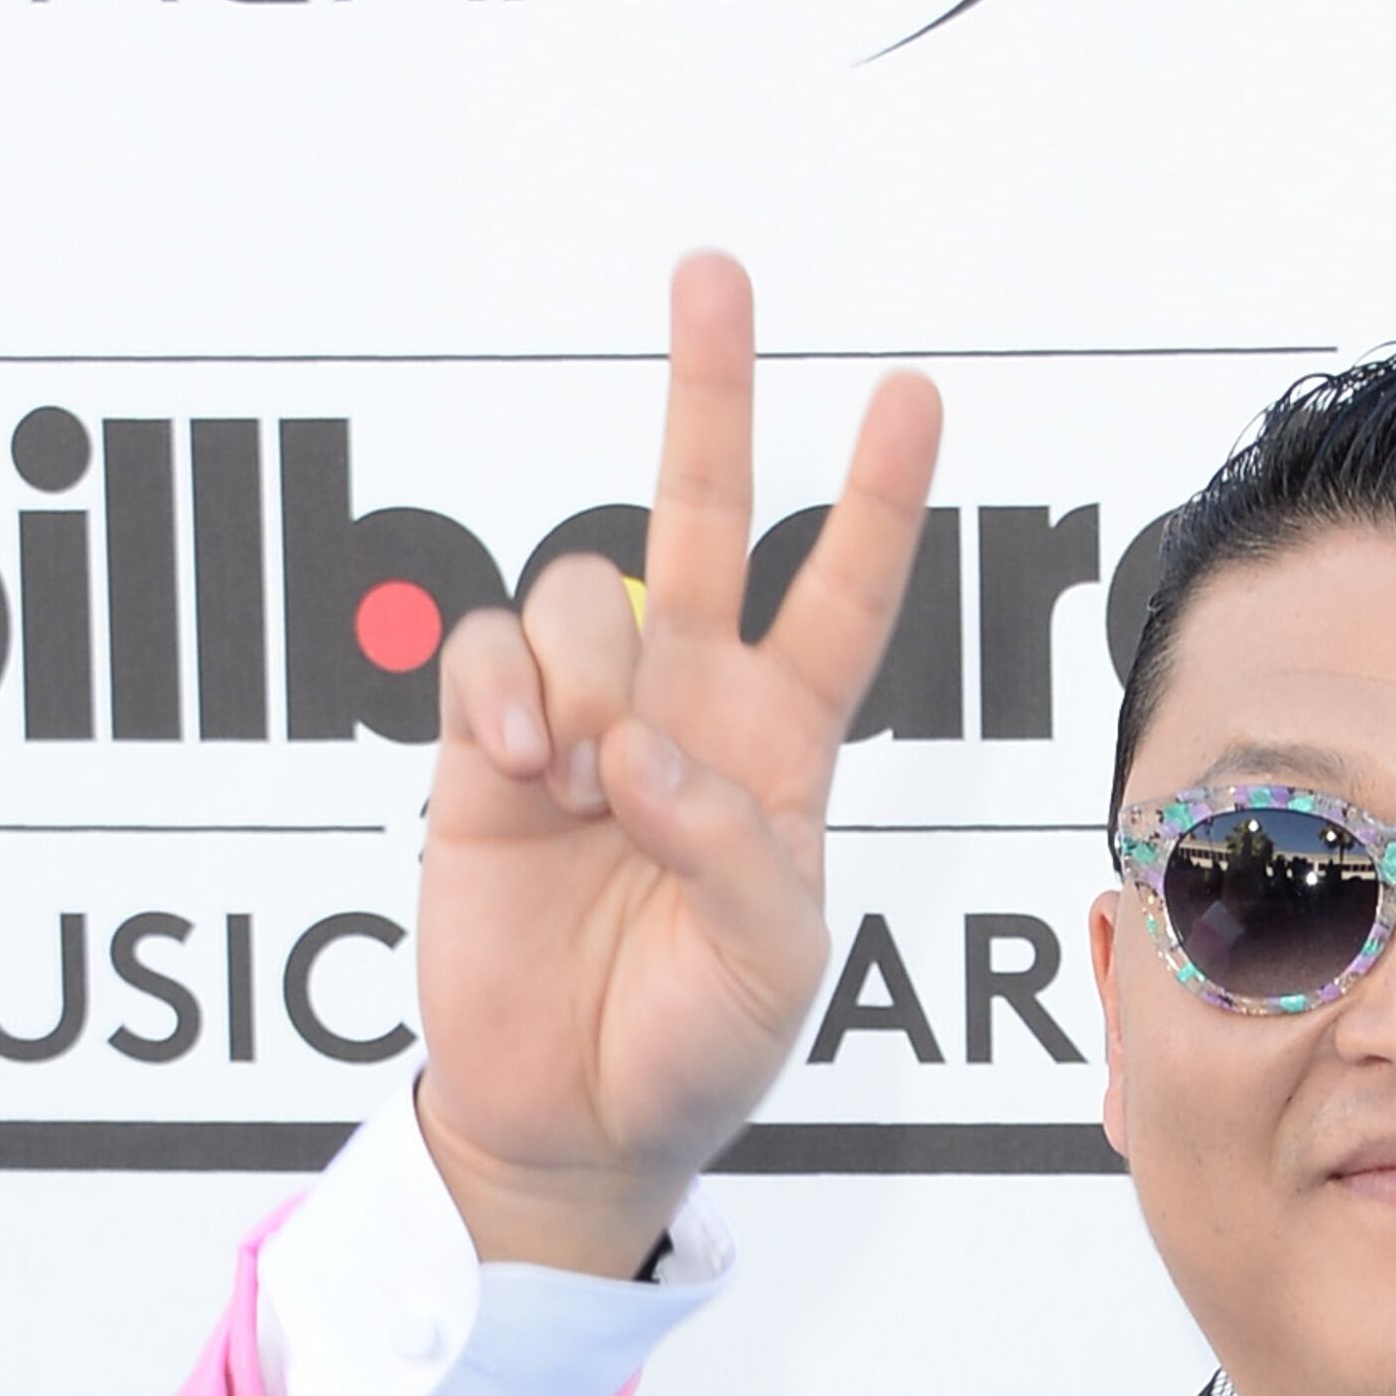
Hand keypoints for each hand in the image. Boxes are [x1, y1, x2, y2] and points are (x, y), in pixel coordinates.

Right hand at [415, 252, 940, 1271]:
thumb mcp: (772, 967)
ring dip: (587, 665)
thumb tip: (640, 755)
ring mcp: (583, 720)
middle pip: (704, 517)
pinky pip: (487, 651)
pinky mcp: (484, 748)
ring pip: (585, 588)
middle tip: (714, 274)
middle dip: (710, 395)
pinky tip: (526, 771)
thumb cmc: (694, 1048)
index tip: (911, 396)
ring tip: (582, 778)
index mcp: (783, 755)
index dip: (875, 501)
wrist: (573, 1121)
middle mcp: (687, 710)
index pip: (843, 603)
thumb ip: (738, 853)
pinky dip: (505, 692)